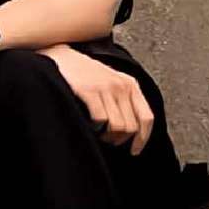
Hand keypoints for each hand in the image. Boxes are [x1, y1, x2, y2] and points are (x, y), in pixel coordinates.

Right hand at [39, 44, 153, 154]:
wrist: (62, 59)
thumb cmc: (85, 75)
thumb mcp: (112, 83)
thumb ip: (124, 101)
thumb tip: (131, 131)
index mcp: (131, 85)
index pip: (146, 117)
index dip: (142, 138)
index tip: (134, 150)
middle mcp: (121, 86)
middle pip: (131, 126)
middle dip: (120, 139)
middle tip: (109, 141)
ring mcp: (106, 88)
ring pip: (118, 126)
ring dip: (108, 136)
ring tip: (99, 133)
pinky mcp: (90, 91)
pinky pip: (101, 120)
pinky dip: (96, 128)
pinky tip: (89, 124)